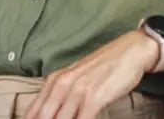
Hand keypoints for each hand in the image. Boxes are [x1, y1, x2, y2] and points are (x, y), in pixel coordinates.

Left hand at [25, 30, 158, 118]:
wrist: (130, 51)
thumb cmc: (105, 66)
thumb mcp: (77, 78)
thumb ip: (62, 96)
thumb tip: (53, 113)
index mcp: (54, 80)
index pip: (33, 112)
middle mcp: (62, 84)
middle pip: (44, 118)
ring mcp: (77, 91)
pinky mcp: (94, 97)